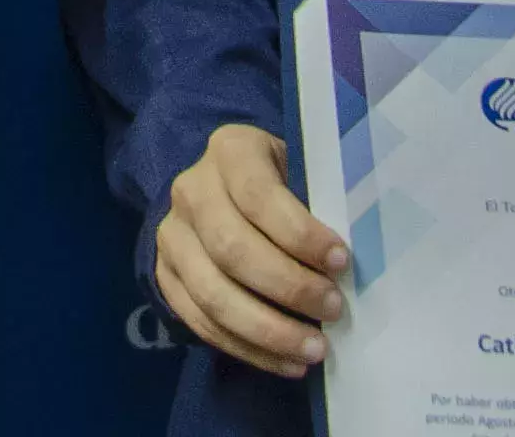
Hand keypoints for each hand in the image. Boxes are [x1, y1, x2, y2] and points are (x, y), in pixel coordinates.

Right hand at [151, 121, 349, 377]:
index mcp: (230, 151)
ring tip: (315, 349)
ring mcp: (171, 236)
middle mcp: (190, 190)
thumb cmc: (283, 181)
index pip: (258, 195)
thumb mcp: (301, 169)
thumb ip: (320, 204)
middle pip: (232, 249)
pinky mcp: (165, 276)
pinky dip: (249, 350)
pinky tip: (288, 363)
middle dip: (288, 287)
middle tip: (334, 309)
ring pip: (213, 294)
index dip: (299, 234)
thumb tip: (349, 264)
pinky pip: (202, 323)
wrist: (221, 188)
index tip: (341, 262)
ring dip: (268, 331)